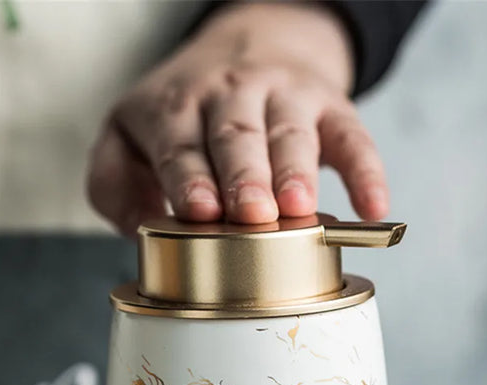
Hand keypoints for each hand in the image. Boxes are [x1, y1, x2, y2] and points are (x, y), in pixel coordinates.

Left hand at [87, 2, 388, 235]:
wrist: (241, 50)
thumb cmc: (176, 116)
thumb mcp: (123, 140)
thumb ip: (112, 185)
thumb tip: (138, 232)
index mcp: (174, 111)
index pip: (179, 147)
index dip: (190, 179)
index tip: (200, 212)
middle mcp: (228, 97)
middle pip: (237, 137)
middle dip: (245, 177)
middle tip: (251, 214)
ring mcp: (282, 97)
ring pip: (291, 133)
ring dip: (297, 170)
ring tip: (299, 208)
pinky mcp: (328, 106)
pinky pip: (352, 136)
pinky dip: (367, 170)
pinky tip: (373, 208)